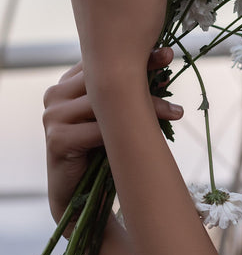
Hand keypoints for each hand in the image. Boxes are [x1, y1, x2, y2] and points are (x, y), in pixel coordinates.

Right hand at [43, 49, 182, 231]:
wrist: (81, 200)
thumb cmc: (103, 153)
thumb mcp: (115, 116)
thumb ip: (125, 90)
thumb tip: (165, 63)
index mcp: (65, 85)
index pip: (101, 64)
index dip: (135, 59)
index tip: (165, 54)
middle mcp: (54, 96)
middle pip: (105, 80)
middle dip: (142, 76)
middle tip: (171, 68)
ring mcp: (52, 117)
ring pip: (107, 104)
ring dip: (146, 106)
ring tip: (175, 111)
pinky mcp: (56, 140)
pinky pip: (99, 131)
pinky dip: (128, 133)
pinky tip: (152, 135)